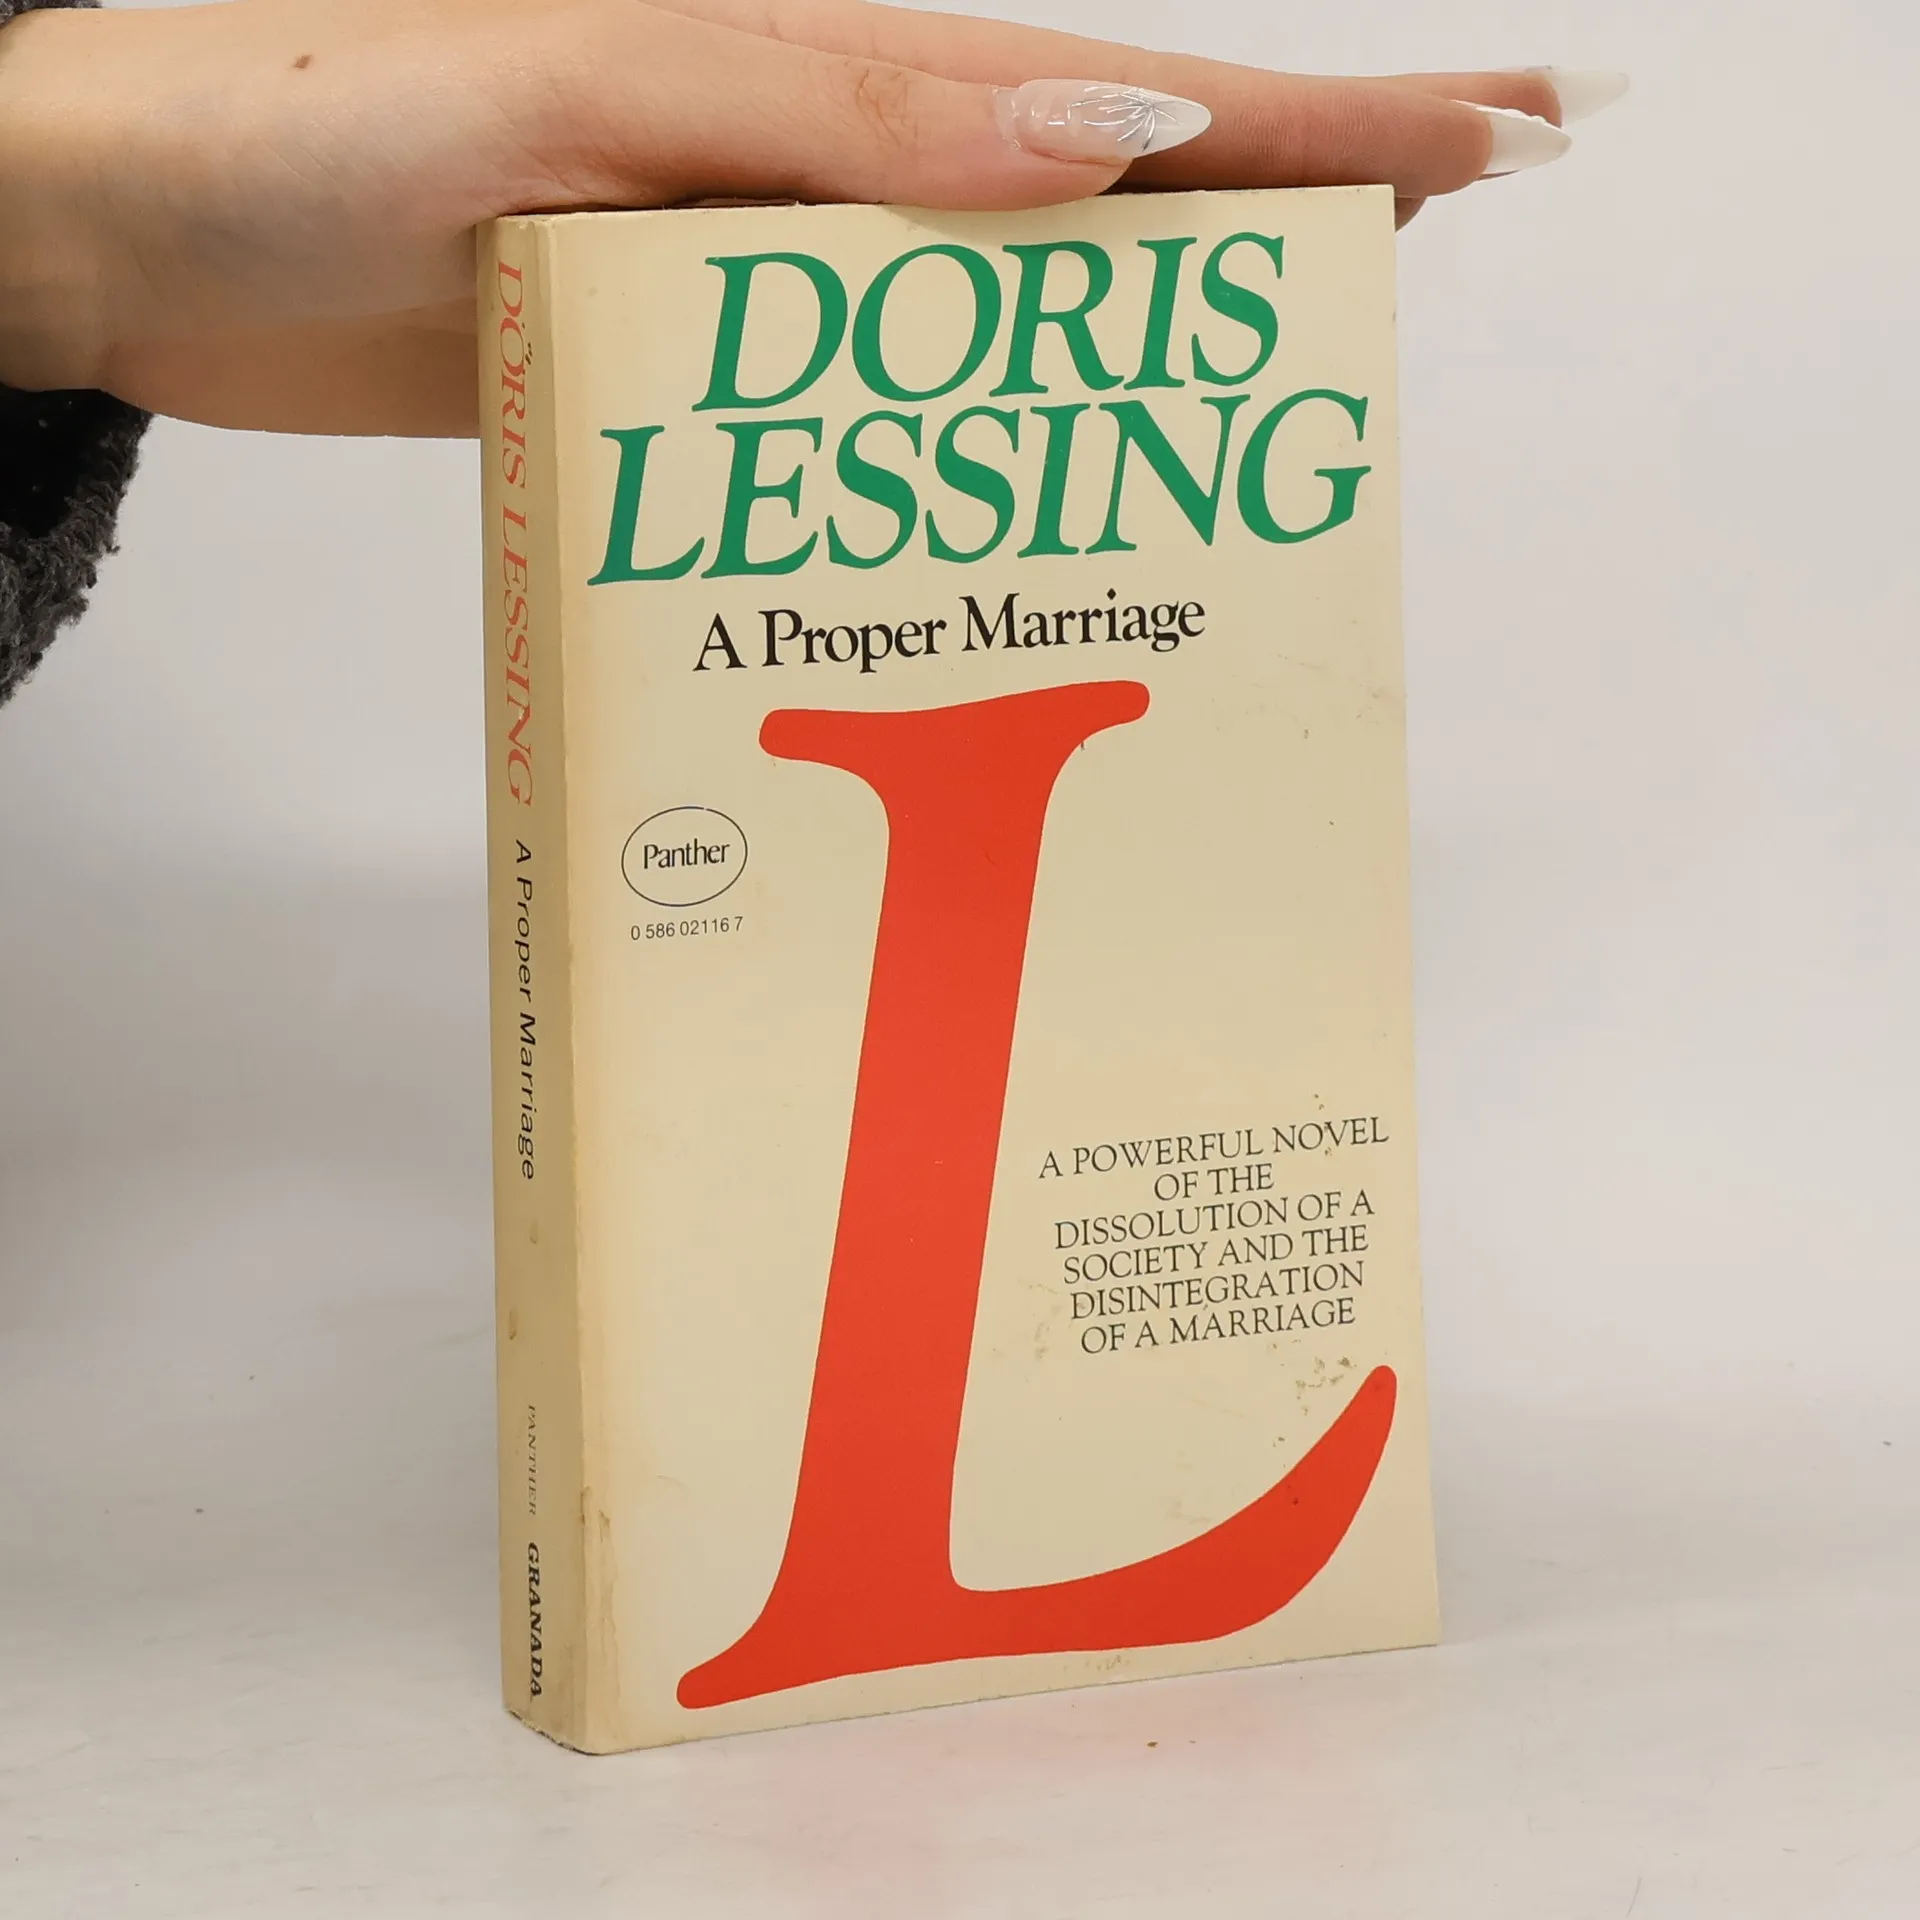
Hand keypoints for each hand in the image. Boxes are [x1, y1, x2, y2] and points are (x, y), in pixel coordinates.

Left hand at [0, 0, 1595, 434]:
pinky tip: (1021, 515)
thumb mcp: (574, 85)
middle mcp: (819, 177)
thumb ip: (827, 113)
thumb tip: (1104, 130)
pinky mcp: (701, 386)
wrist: (140, 232)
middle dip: (1284, 221)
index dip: (1321, 116)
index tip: (1491, 128)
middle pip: (1102, 207)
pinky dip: (963, 468)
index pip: (1127, 93)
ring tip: (1273, 422)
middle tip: (1448, 241)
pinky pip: (870, 429)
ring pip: (999, 331)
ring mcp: (766, 287)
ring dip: (1136, 371)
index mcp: (824, 78)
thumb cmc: (309, 117)